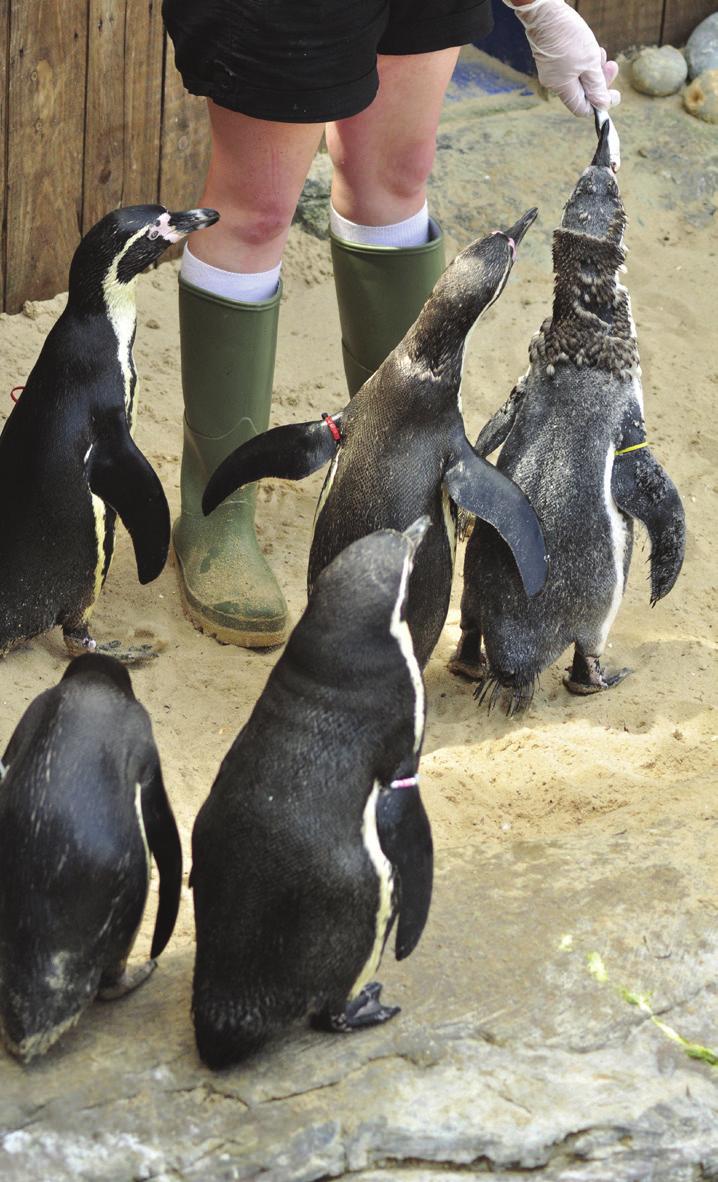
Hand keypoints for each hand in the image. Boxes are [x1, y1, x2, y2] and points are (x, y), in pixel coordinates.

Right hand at [506, 0, 620, 116]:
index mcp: (561, 88)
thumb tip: (603, 105)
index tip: (615, 93)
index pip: (581, 108)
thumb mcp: (589, 62)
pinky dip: (583, 61)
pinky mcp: (552, 58)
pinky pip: (571, 67)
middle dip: (600, 81)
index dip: (599, 104)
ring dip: (593, 68)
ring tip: (600, 52)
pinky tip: (589, 47)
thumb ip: (597, 86)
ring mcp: (551, 70)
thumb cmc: (568, 36)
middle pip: (582, 92)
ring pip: (578, 77)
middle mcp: (554, 83)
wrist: (545, 11)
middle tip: (612, 66)